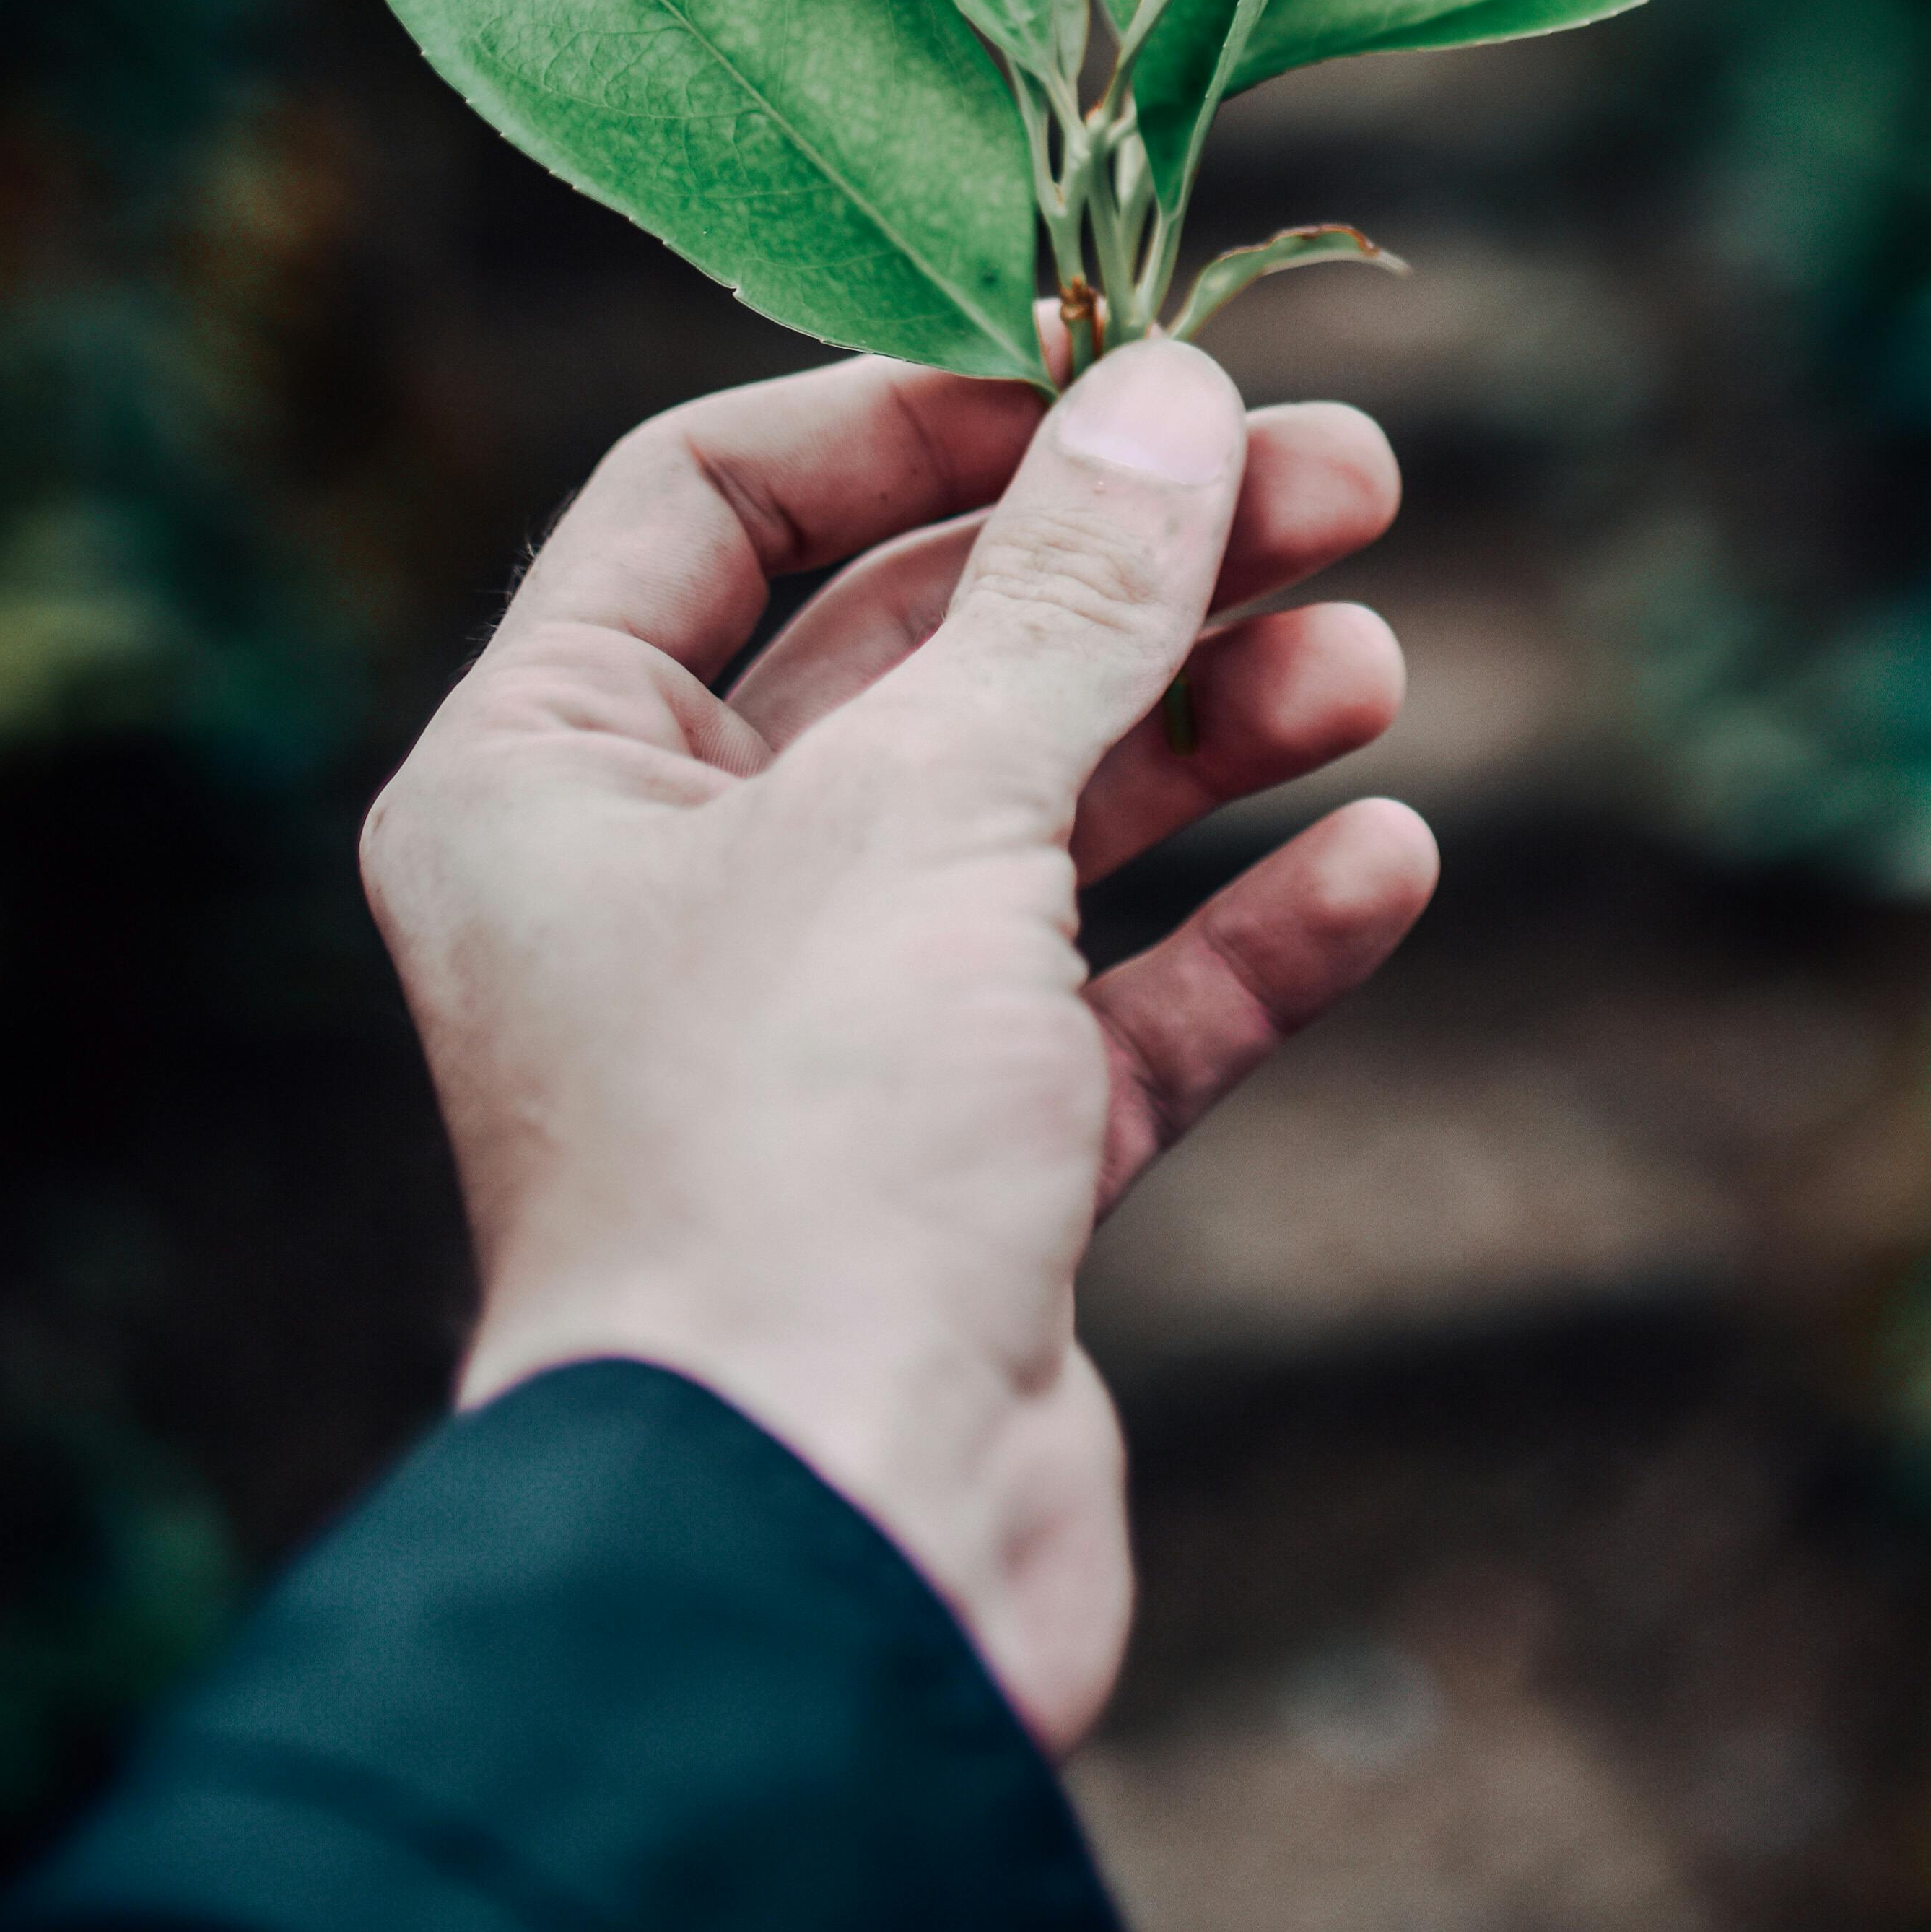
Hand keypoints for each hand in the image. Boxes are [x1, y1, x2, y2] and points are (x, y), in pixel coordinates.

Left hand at [359, 334, 1436, 1749]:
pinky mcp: (956, 1185)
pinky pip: (1114, 1010)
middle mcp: (662, 892)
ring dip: (1211, 726)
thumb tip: (1174, 393)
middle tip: (1346, 483)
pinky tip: (1382, 863)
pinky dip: (1246, 930)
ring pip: (1037, 817)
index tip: (1119, 366)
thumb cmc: (796, 1150)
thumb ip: (1072, 593)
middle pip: (921, 647)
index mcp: (548, 780)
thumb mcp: (938, 810)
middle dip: (1133, 563)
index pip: (712, 500)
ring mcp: (816, 1041)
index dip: (918, 417)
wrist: (814, 1565)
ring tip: (1374, 660)